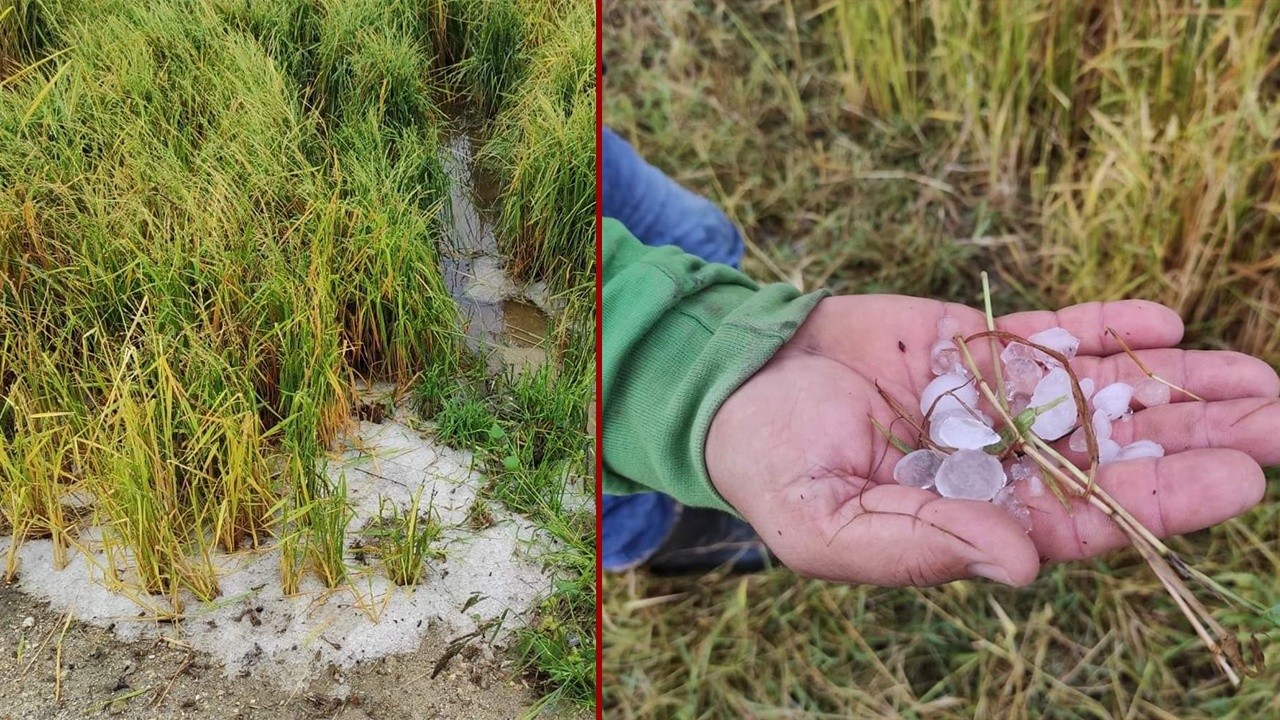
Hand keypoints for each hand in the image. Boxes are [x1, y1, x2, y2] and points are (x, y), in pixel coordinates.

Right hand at [706, 296, 1279, 585]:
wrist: (732, 387)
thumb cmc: (771, 469)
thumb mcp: (826, 528)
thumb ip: (920, 546)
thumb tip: (1026, 566)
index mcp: (971, 519)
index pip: (1085, 518)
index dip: (1161, 503)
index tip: (1238, 482)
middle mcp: (996, 463)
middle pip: (1114, 457)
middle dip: (1196, 442)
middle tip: (1279, 422)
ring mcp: (988, 399)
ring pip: (1096, 395)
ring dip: (1174, 386)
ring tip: (1259, 378)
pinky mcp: (969, 343)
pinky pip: (1047, 336)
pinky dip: (1102, 327)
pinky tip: (1165, 324)